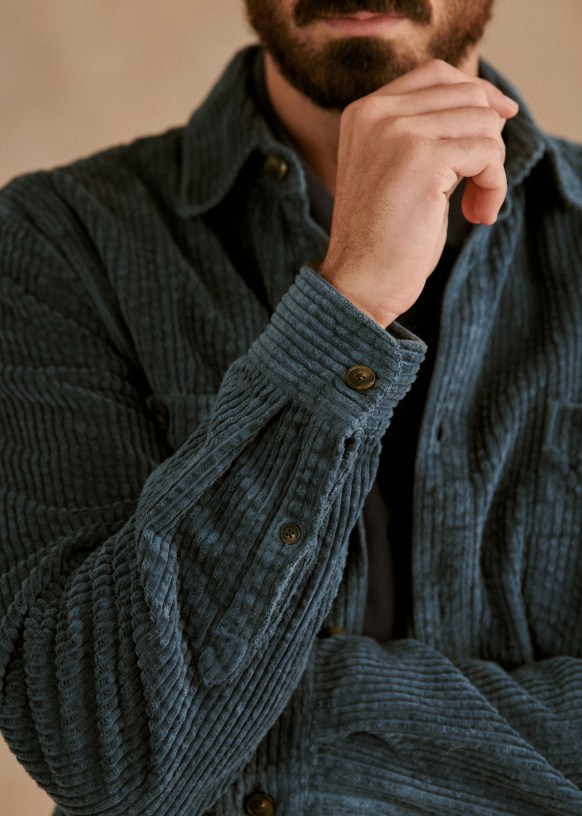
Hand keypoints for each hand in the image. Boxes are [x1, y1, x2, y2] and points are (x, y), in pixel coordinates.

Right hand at [318, 60, 518, 328]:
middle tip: (476, 191)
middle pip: (469, 96)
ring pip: (485, 123)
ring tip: (474, 208)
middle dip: (486, 142)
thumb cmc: (383, 238)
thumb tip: (495, 109)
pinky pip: (489, 153)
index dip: (476, 99)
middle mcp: (377, 113)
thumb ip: (428, 133)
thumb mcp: (399, 170)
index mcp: (365, 112)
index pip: (438, 75)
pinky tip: (477, 215)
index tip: (493, 135)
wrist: (359, 283)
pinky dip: (494, 186)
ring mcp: (399, 132)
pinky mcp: (423, 159)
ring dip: (492, 171)